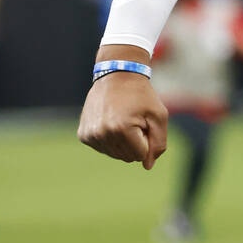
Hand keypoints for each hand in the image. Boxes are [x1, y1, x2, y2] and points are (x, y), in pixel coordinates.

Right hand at [77, 53, 168, 168]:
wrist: (117, 75)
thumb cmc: (142, 96)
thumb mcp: (159, 116)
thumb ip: (158, 143)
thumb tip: (147, 166)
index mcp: (122, 129)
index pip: (140, 155)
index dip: (146, 139)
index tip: (144, 122)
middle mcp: (102, 134)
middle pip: (127, 157)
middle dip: (135, 142)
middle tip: (134, 120)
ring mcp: (90, 135)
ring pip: (115, 155)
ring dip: (123, 142)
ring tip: (123, 120)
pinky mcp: (83, 135)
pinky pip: (103, 149)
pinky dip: (111, 140)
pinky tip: (112, 122)